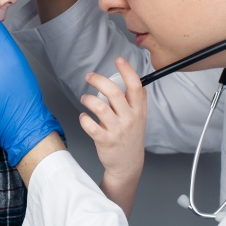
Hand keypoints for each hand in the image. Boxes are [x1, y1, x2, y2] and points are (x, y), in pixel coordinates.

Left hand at [79, 57, 147, 217]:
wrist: (128, 165)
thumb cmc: (131, 139)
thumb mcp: (141, 119)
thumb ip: (139, 101)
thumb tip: (137, 82)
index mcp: (138, 110)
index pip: (135, 86)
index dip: (127, 71)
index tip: (119, 60)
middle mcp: (129, 118)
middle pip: (114, 92)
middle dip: (99, 80)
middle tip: (90, 77)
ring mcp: (117, 130)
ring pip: (100, 107)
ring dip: (88, 99)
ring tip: (85, 98)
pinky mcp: (104, 140)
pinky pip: (91, 126)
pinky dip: (84, 118)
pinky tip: (83, 117)